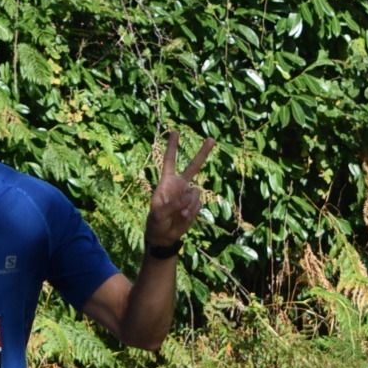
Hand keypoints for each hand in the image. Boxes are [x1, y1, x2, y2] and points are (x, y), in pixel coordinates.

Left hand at [144, 131, 217, 249]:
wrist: (164, 236)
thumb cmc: (156, 222)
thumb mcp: (159, 214)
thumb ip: (174, 204)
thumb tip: (191, 193)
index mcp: (167, 182)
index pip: (170, 160)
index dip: (172, 147)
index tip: (175, 131)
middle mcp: (180, 185)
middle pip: (193, 166)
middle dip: (202, 153)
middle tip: (212, 139)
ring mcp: (188, 194)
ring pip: (196, 193)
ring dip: (189, 206)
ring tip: (178, 215)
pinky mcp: (195, 205)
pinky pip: (198, 205)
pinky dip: (192, 212)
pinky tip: (184, 217)